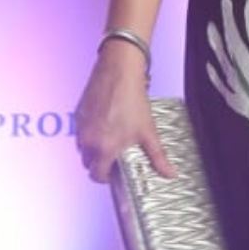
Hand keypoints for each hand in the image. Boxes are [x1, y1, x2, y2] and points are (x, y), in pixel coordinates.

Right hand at [73, 43, 174, 183]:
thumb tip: (169, 174)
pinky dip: (89, 134)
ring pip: (83, 148)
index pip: (97, 175)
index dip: (106, 177)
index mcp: (103, 148)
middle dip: (99, 164)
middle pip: (88, 163)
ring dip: (93, 149)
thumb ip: (157, 157)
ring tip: (111, 139)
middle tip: (115, 157)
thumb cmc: (133, 100)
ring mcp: (81, 127)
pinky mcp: (78, 114)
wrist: (119, 72)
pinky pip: (80, 132)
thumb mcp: (148, 132)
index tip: (115, 173)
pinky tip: (105, 124)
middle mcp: (88, 140)